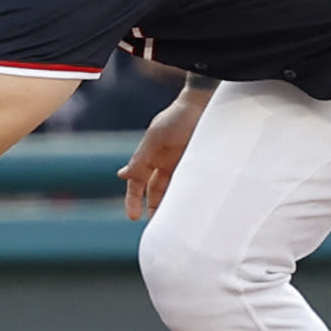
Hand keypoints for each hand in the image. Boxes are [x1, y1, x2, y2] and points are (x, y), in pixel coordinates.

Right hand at [120, 88, 207, 220]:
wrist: (207, 102)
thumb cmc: (178, 116)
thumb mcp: (156, 137)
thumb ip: (140, 158)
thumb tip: (122, 176)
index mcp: (150, 156)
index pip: (137, 183)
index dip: (133, 199)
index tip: (133, 217)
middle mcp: (166, 162)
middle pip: (155, 191)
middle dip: (154, 208)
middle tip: (157, 227)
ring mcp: (184, 164)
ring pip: (175, 192)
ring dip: (173, 206)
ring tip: (176, 224)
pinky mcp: (202, 165)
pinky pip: (194, 186)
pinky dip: (191, 198)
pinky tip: (192, 210)